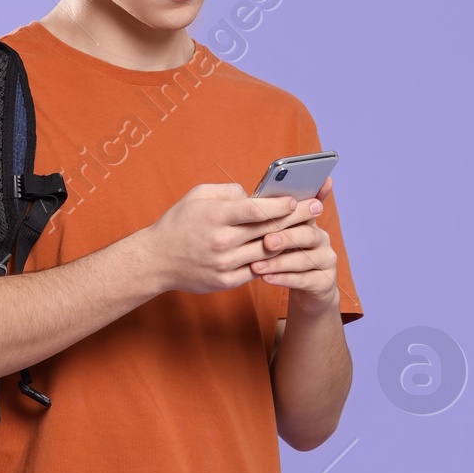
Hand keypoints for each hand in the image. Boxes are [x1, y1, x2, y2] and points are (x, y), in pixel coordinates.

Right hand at [135, 182, 322, 296]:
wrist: (156, 261)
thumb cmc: (178, 223)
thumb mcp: (197, 195)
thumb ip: (227, 191)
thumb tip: (254, 194)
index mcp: (215, 216)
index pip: (255, 210)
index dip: (279, 205)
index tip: (297, 199)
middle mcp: (221, 241)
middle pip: (267, 230)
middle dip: (296, 218)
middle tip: (317, 208)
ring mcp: (224, 264)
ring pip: (267, 252)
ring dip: (290, 241)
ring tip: (308, 230)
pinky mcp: (226, 281)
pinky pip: (257, 270)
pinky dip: (273, 261)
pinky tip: (288, 252)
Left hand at [249, 178, 339, 311]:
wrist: (307, 292)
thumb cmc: (286, 258)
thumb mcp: (278, 237)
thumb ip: (269, 220)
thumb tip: (246, 199)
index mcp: (310, 222)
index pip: (306, 209)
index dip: (298, 206)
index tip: (285, 205)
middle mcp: (322, 238)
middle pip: (308, 234)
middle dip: (286, 237)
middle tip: (266, 241)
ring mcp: (326, 260)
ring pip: (305, 259)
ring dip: (279, 262)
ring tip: (257, 266)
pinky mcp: (325, 282)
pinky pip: (305, 280)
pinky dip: (284, 279)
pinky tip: (266, 278)